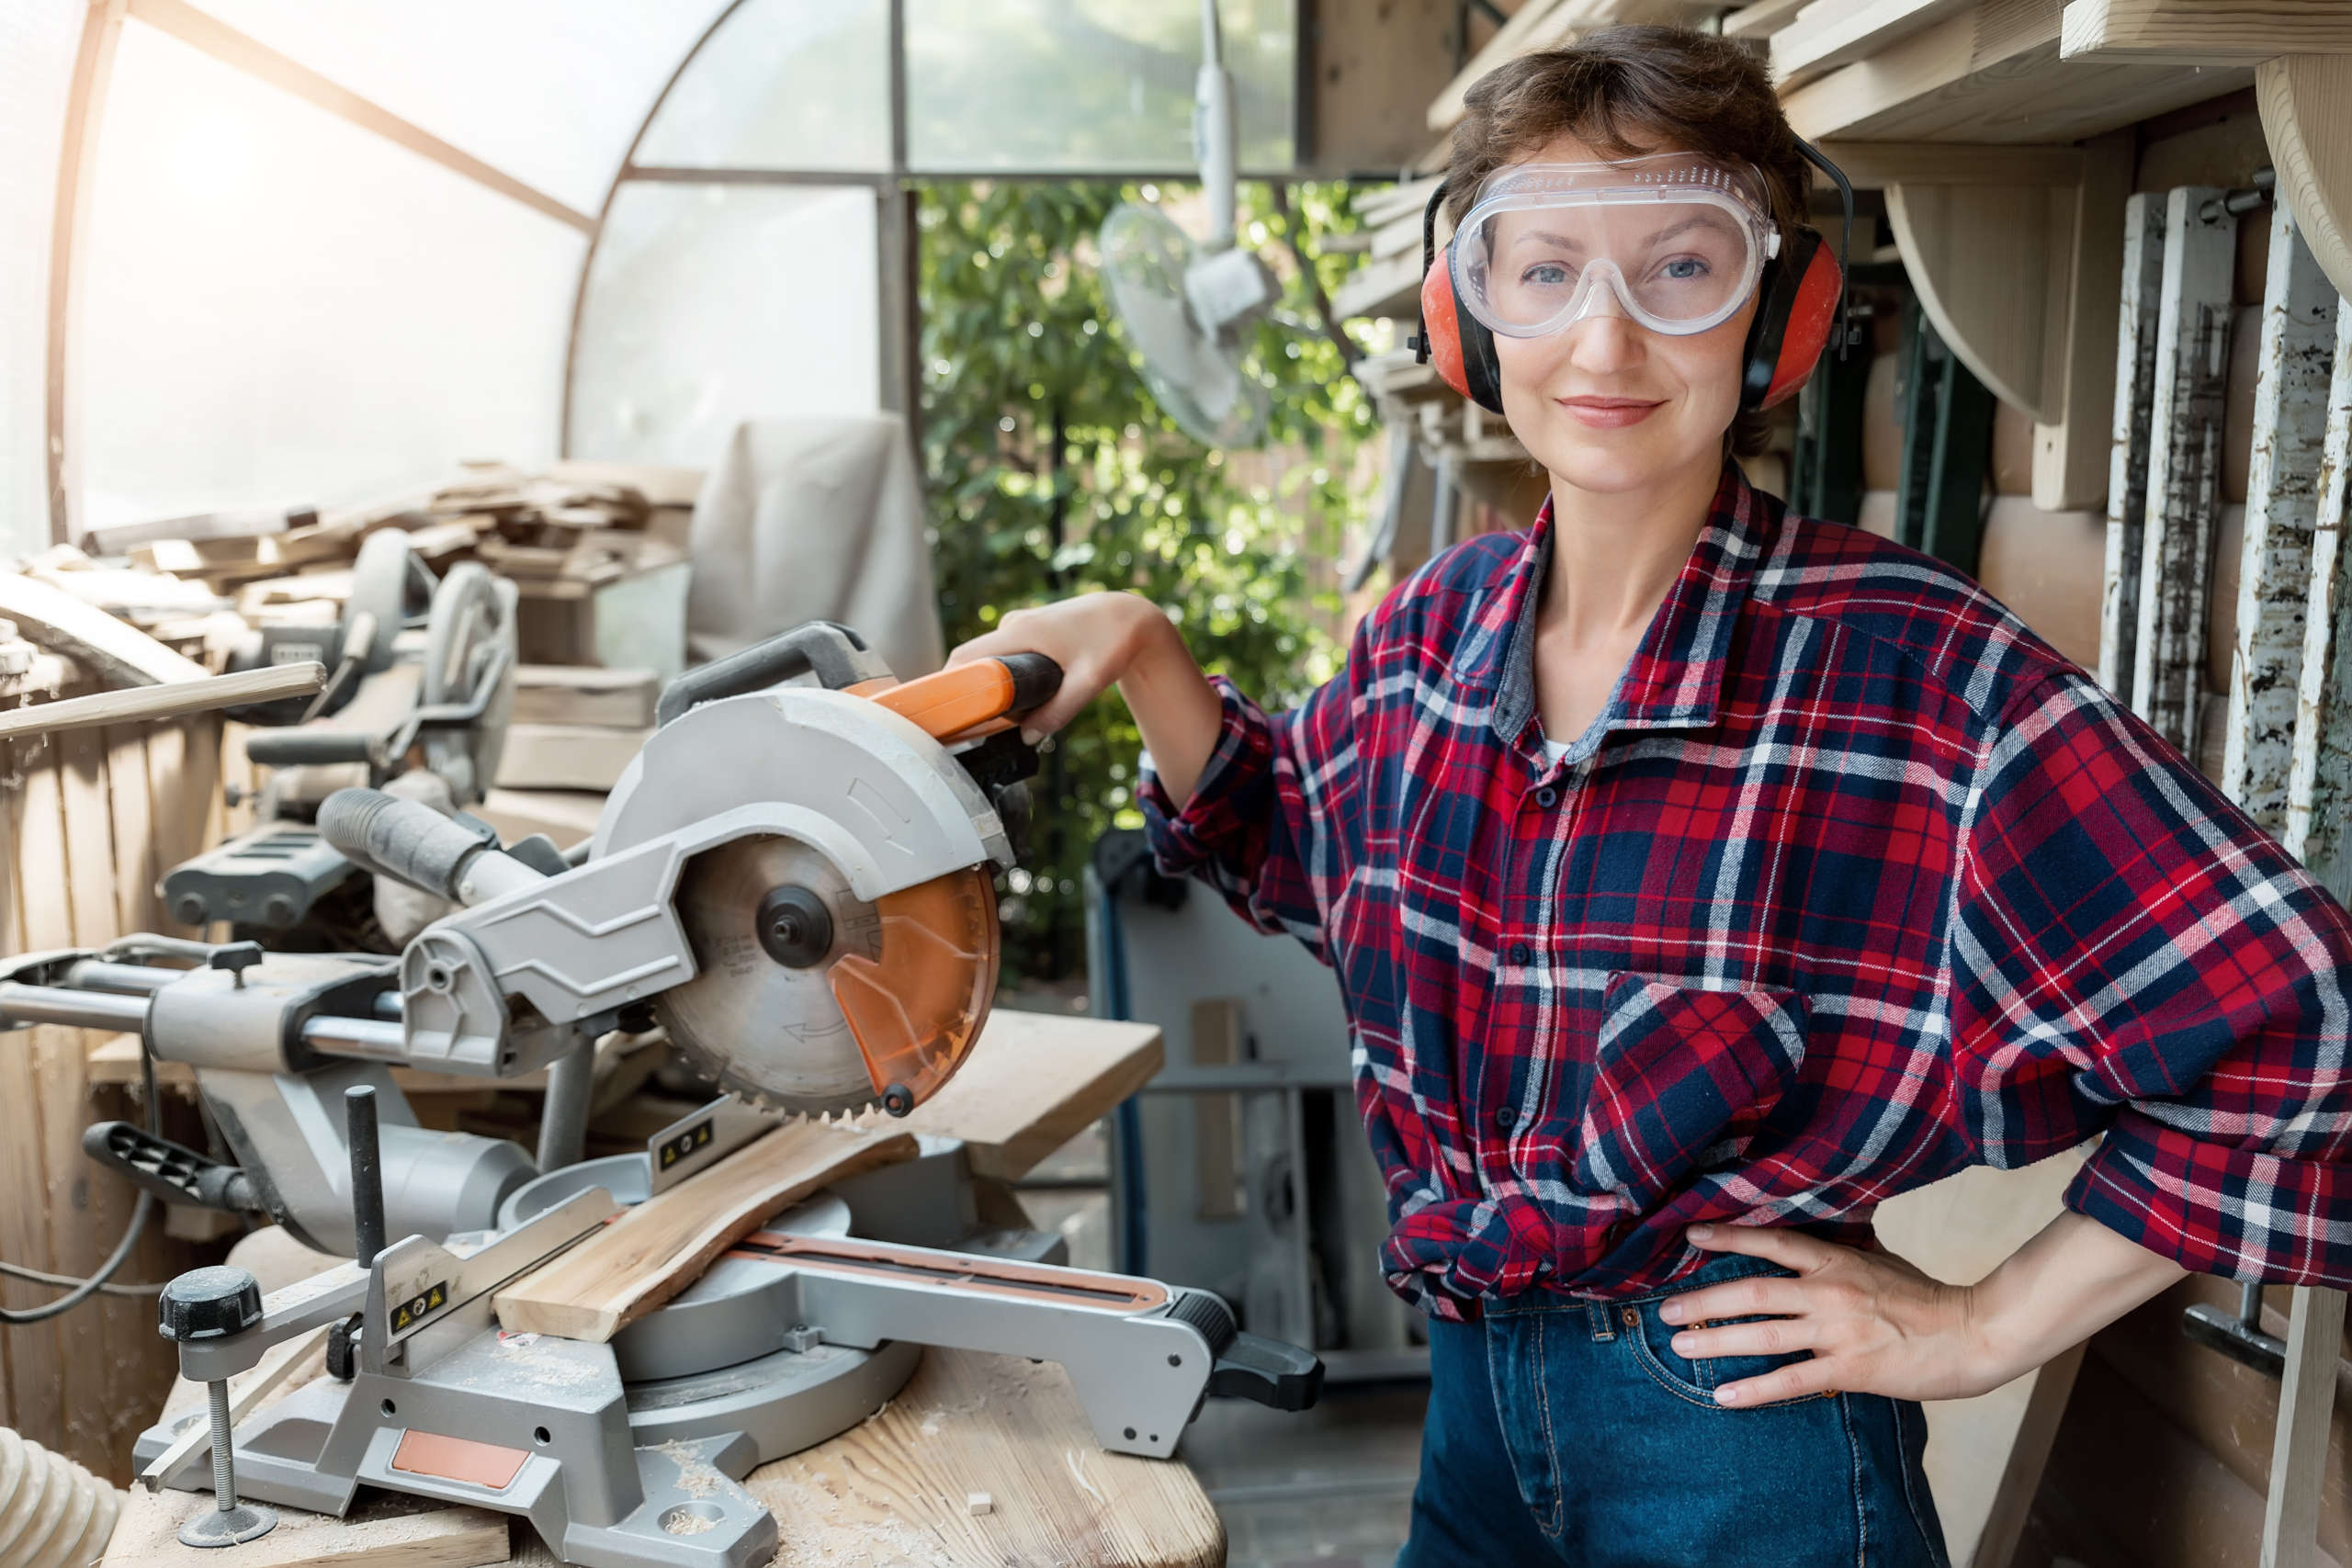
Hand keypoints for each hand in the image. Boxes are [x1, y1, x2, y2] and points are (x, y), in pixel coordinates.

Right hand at [948, 592, 1224, 803]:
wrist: (1130, 617)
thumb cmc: (1112, 644)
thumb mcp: (1088, 682)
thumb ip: (1057, 712)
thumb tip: (1026, 738)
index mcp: (1019, 632)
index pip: (964, 658)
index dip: (947, 685)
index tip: (945, 714)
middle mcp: (1012, 625)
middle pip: (970, 660)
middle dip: (965, 692)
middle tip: (968, 726)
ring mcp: (1019, 625)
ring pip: (988, 659)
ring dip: (986, 686)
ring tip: (992, 720)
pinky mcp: (1029, 631)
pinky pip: (1002, 655)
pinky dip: (1000, 676)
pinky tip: (1012, 702)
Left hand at [1655, 1223, 2002, 1406]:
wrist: (1971, 1334)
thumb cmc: (1925, 1296)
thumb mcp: (1881, 1259)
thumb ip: (1844, 1246)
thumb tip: (1821, 1223)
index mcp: (1836, 1260)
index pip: (1771, 1242)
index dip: (1729, 1237)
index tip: (1690, 1236)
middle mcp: (1829, 1292)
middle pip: (1752, 1292)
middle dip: (1704, 1301)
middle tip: (1665, 1310)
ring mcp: (1837, 1332)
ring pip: (1763, 1335)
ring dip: (1716, 1340)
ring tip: (1679, 1345)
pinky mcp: (1850, 1370)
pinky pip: (1792, 1381)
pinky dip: (1754, 1389)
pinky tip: (1723, 1396)